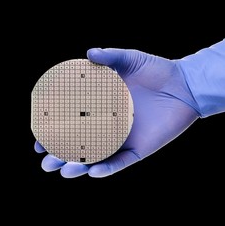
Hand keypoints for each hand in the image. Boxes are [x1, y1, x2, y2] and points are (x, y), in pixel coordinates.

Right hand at [34, 48, 199, 177]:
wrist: (186, 84)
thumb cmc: (158, 71)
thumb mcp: (131, 60)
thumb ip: (110, 57)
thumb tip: (88, 53)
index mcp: (102, 108)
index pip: (72, 123)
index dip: (55, 132)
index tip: (38, 137)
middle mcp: (109, 126)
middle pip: (80, 146)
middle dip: (61, 155)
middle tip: (46, 161)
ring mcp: (123, 139)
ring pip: (97, 158)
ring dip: (80, 167)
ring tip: (63, 170)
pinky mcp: (140, 149)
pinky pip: (122, 162)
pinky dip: (108, 168)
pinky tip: (93, 172)